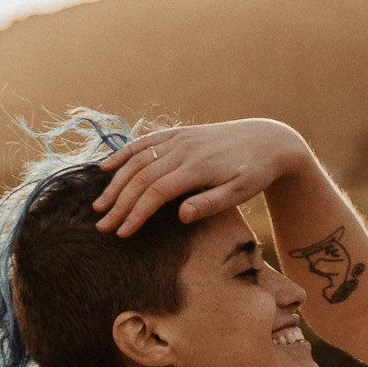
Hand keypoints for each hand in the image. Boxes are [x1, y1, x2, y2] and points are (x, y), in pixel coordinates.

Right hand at [91, 118, 311, 237]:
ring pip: (137, 160)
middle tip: (101, 226)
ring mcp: (179, 138)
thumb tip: (180, 215)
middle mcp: (183, 149)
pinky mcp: (178, 133)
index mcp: (197, 167)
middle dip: (118, 203)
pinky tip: (105, 167)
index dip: (136, 213)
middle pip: (140, 177)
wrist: (268, 140)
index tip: (122, 233)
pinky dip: (122, 154)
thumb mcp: (240, 193)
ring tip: (99, 206)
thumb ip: (210, 203)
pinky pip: (144, 141)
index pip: (156, 192)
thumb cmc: (255, 173)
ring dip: (115, 183)